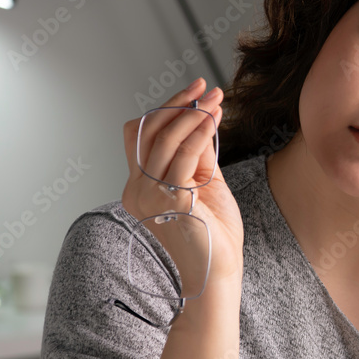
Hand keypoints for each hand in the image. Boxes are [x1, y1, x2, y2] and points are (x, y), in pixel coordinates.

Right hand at [121, 77, 243, 289]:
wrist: (221, 271)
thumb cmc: (214, 232)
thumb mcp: (205, 183)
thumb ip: (198, 153)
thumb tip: (202, 117)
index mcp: (140, 186)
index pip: (141, 136)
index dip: (165, 109)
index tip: (195, 92)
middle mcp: (137, 191)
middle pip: (148, 132)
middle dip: (178, 104)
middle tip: (206, 87)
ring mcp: (151, 197)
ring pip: (164, 140)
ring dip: (193, 114)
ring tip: (216, 101)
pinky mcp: (172, 203)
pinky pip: (184, 157)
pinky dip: (199, 134)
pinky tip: (214, 121)